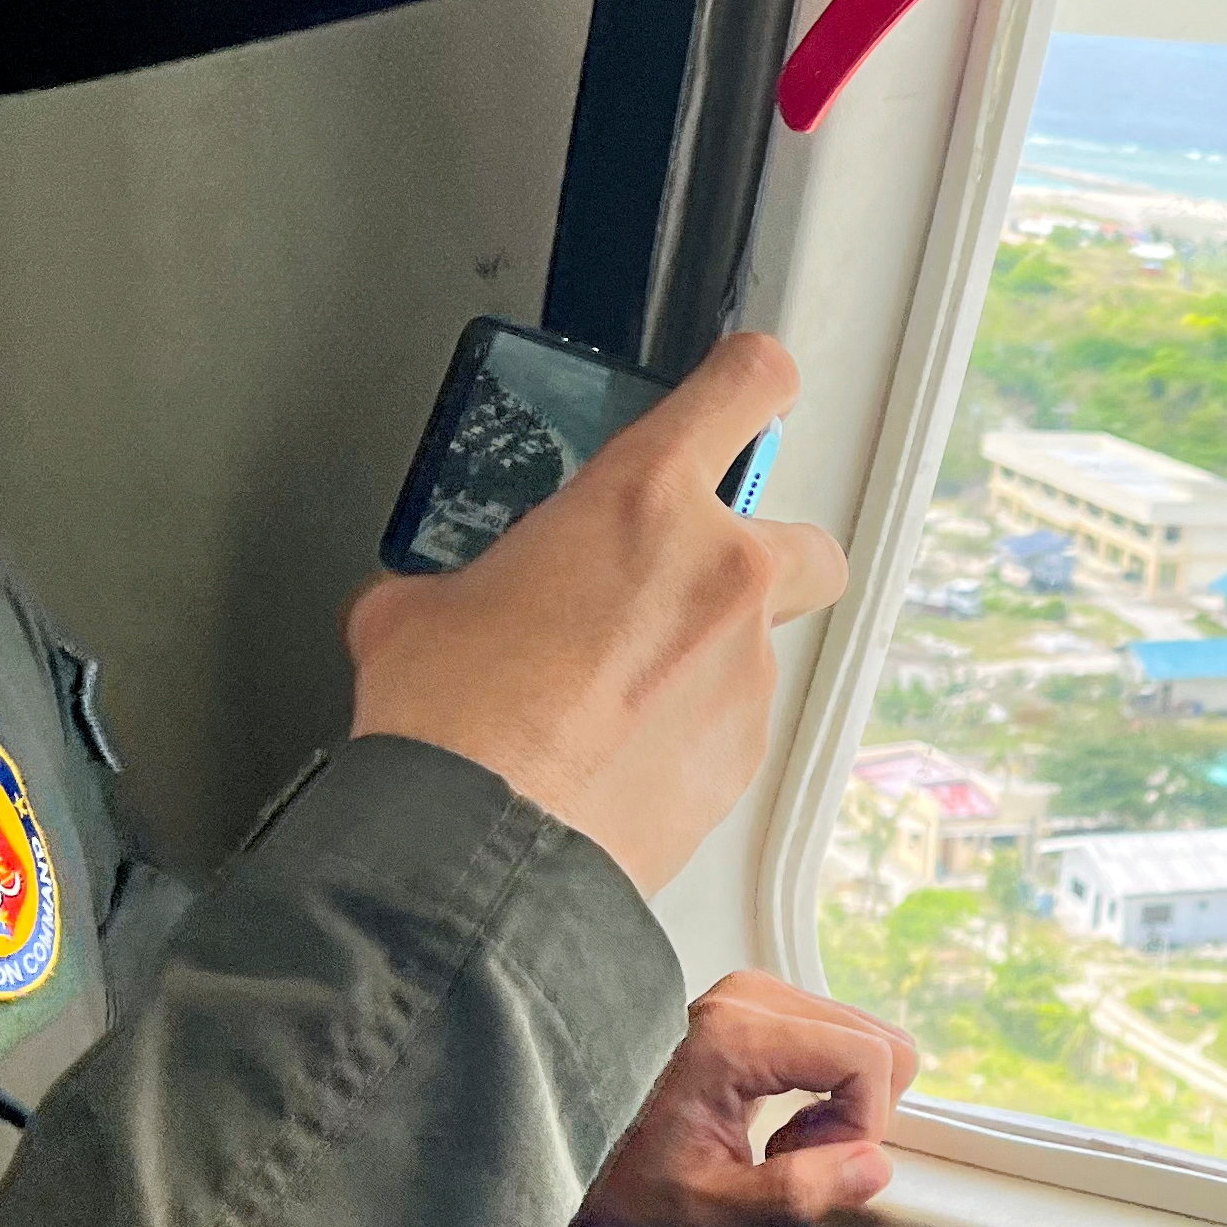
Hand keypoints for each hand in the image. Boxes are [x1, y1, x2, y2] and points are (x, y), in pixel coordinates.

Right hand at [345, 330, 845, 892]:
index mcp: (643, 501)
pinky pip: (738, 720)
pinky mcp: (745, 752)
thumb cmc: (457, 721)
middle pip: (804, 539)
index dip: (751, 382)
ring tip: (624, 696)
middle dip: (760, 558)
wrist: (480, 844)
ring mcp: (745, 668)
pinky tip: (625, 753)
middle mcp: (719, 574)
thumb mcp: (422, 607)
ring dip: (711, 657)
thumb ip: (465, 577)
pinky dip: (696, 728)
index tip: (748, 387)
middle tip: (688, 584)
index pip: (745, 389)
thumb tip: (443, 603)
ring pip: (764, 644)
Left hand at [578, 972, 919, 1226]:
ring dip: (843, 1105)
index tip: (823, 1169)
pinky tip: (780, 1124)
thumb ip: (797, 1192)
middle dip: (858, 1114)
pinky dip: (827, 1090)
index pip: (868, 1059)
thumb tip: (873, 1167)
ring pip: (863, 1041)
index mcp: (734, 1037)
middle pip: (876, 1043)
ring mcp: (751, 996)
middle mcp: (747, 998)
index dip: (866, 1125)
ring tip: (783, 1145)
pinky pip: (835, 1041)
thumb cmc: (621, 1187)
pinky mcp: (754, 1006)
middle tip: (801, 1160)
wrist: (567, 1158)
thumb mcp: (710, 1212)